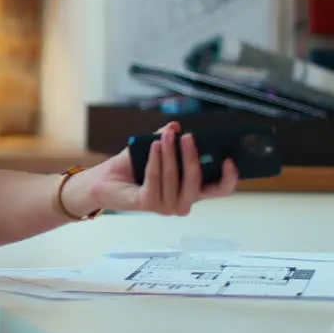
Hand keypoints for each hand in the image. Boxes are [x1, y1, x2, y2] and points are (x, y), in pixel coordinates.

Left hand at [71, 122, 239, 216]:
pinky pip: (156, 179)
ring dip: (171, 155)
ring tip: (165, 136)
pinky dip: (155, 161)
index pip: (219, 190)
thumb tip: (176, 125)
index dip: (229, 178)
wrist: (104, 180)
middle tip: (187, 136)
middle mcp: (182, 202)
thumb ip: (167, 139)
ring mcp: (166, 207)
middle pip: (197, 181)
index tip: (229, 159)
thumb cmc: (133, 167)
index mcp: (191, 190)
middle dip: (192, 156)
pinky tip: (154, 146)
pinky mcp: (149, 204)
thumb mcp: (155, 149)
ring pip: (176, 178)